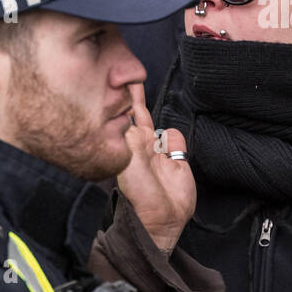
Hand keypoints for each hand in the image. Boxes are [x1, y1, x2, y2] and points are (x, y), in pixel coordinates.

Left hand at [116, 82, 195, 251]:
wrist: (162, 218)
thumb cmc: (139, 193)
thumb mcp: (128, 163)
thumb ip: (131, 137)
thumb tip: (130, 115)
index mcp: (125, 145)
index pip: (120, 115)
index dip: (119, 97)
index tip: (113, 77)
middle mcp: (141, 144)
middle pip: (138, 112)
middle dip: (135, 93)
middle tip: (130, 74)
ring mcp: (159, 150)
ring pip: (162, 127)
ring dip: (162, 133)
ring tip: (160, 154)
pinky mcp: (178, 156)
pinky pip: (177, 139)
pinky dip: (177, 146)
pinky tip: (174, 160)